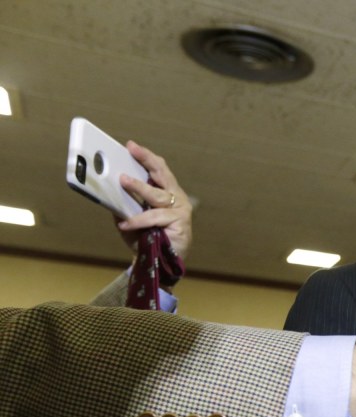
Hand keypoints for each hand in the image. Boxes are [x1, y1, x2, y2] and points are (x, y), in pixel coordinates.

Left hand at [116, 140, 193, 261]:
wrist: (160, 264)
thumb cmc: (149, 239)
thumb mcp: (131, 219)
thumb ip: (124, 205)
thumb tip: (108, 190)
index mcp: (167, 193)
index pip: (159, 169)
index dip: (146, 157)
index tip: (130, 146)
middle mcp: (176, 198)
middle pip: (163, 173)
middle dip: (146, 160)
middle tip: (132, 149)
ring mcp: (180, 209)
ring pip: (157, 194)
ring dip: (139, 187)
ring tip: (123, 180)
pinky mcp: (180, 222)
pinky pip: (154, 217)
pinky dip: (138, 220)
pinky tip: (125, 224)